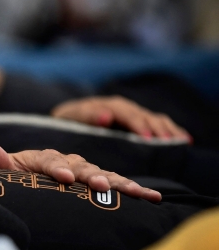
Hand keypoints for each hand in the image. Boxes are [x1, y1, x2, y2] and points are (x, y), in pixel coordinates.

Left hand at [0, 139, 161, 202]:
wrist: (26, 179)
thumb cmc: (14, 177)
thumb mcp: (3, 170)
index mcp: (44, 157)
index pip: (51, 162)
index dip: (58, 169)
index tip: (65, 178)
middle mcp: (68, 161)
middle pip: (82, 168)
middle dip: (92, 176)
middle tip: (100, 185)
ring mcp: (84, 171)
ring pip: (103, 175)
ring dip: (120, 183)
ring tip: (138, 193)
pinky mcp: (96, 182)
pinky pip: (115, 185)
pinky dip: (133, 190)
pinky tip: (153, 197)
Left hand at [52, 96, 191, 141]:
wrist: (66, 117)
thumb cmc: (66, 121)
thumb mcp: (71, 117)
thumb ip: (87, 116)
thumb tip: (106, 116)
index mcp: (108, 106)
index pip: (126, 114)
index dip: (138, 125)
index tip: (147, 138)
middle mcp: (123, 108)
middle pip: (145, 116)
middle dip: (157, 129)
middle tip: (168, 143)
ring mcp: (132, 114)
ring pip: (155, 119)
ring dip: (169, 130)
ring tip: (181, 142)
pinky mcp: (137, 122)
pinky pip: (157, 124)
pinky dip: (171, 130)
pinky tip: (184, 140)